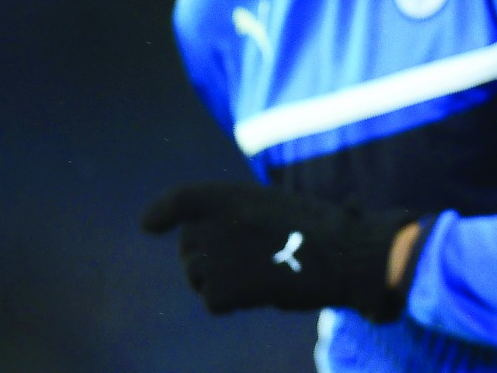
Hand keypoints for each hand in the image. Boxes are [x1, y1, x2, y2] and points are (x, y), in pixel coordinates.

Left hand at [141, 182, 414, 319]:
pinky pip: (213, 301)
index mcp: (235, 194)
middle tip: (242, 263)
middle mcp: (219, 221)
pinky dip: (231, 302)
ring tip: (258, 276)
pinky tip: (260, 292)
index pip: (182, 199)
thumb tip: (209, 243)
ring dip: (219, 282)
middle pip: (189, 247)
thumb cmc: (326, 230)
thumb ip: (243, 217)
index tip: (149, 225)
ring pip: (198, 277)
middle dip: (205, 258)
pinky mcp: (226, 287)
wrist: (347, 255)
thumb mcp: (281, 206)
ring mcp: (219, 254)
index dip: (162, 211)